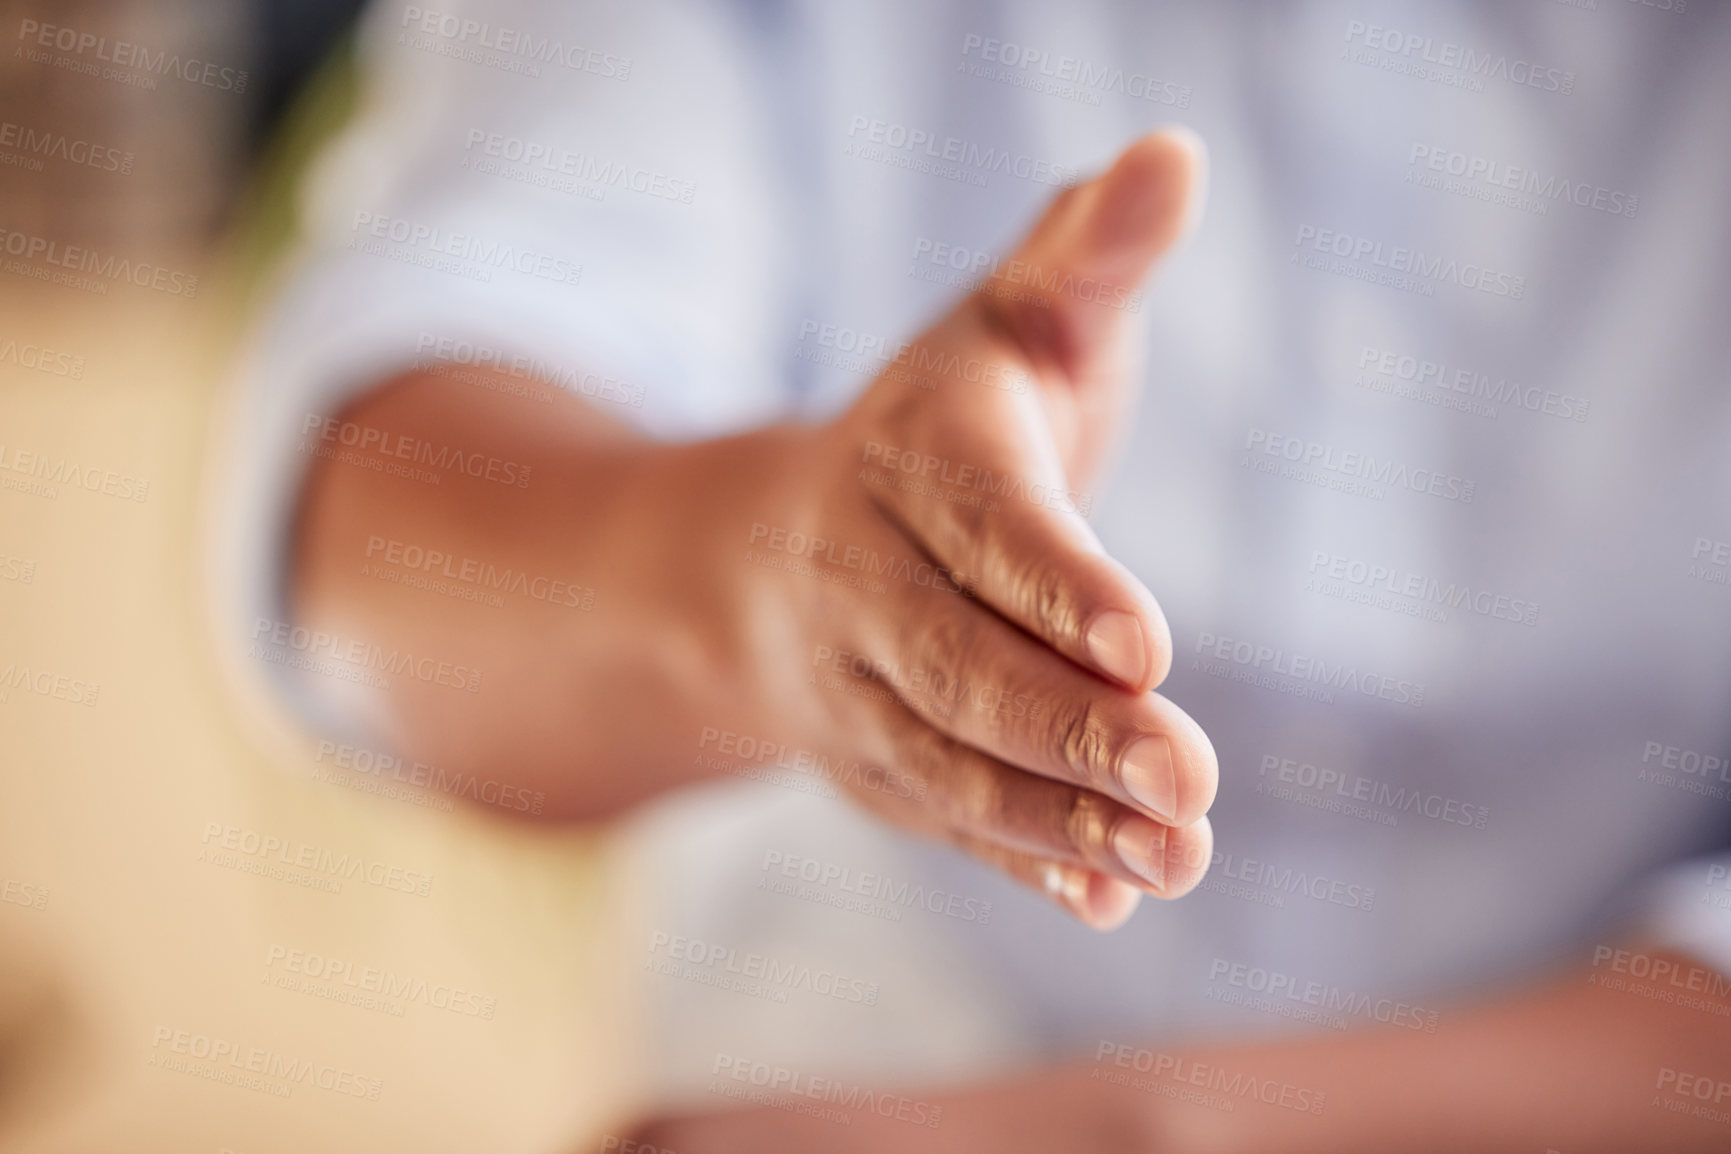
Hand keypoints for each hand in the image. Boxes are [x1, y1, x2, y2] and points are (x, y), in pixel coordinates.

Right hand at [291, 133, 1213, 929]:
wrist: (775, 551)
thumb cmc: (942, 421)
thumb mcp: (1012, 317)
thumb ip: (1092, 251)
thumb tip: (1176, 153)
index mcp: (907, 457)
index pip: (984, 524)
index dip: (1057, 583)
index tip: (1145, 642)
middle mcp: (865, 579)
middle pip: (965, 665)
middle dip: (1074, 729)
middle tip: (1193, 781)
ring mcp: (862, 685)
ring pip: (955, 761)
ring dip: (1062, 816)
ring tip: (1177, 856)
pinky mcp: (880, 763)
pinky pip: (947, 819)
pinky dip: (1025, 862)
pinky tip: (1107, 900)